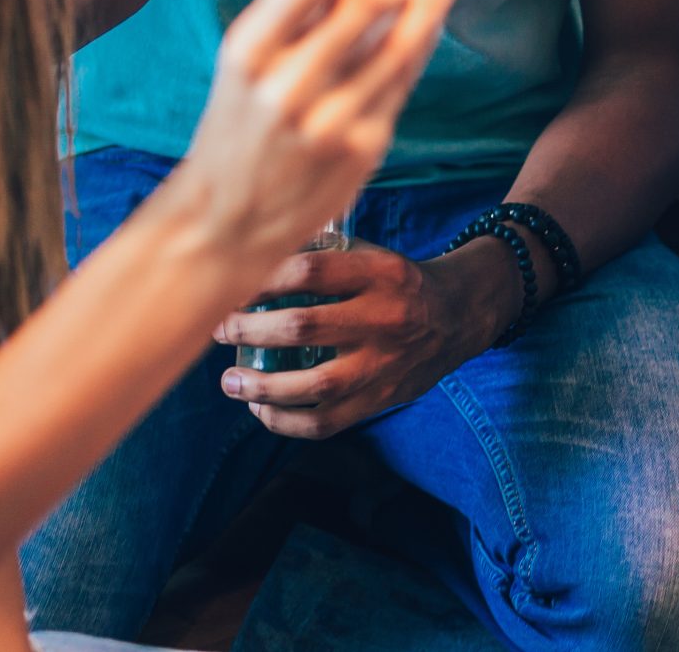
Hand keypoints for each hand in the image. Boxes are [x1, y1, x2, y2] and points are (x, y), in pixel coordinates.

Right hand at [164, 0, 456, 276]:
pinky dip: (422, 42)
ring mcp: (332, 119)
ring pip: (402, 40)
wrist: (226, 222)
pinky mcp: (365, 146)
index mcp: (248, 52)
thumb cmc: (239, 126)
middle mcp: (289, 85)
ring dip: (427, 4)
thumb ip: (296, 14)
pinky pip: (406, 78)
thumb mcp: (246, 64)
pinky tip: (430, 21)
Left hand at [212, 238, 511, 438]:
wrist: (459, 316)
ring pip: (315, 386)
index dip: (262, 279)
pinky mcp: (383, 398)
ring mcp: (386, 364)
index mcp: (382, 272)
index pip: (310, 270)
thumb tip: (254, 257)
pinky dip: (286, 422)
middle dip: (249, 329)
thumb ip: (323, 256)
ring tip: (231, 380)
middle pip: (303, 327)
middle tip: (219, 329)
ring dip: (262, 386)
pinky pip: (327, 422)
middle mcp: (387, 318)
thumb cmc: (398, 282)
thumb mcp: (373, 255)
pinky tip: (261, 410)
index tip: (230, 286)